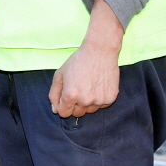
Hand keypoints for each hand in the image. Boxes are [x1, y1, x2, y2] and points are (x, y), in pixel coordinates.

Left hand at [49, 0, 123, 117]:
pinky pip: (101, 106)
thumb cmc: (78, 62)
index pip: (64, 113)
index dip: (62, 107)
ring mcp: (99, 101)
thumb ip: (54, 93)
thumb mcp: (60, 75)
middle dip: (74, 105)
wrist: (100, 52)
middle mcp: (85, 101)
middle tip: (77, 90)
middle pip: (77, 114)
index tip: (65, 99)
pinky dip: (98, 100)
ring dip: (87, 103)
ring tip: (87, 87)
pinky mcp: (111, 98)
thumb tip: (55, 109)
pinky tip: (97, 87)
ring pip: (89, 110)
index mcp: (71, 95)